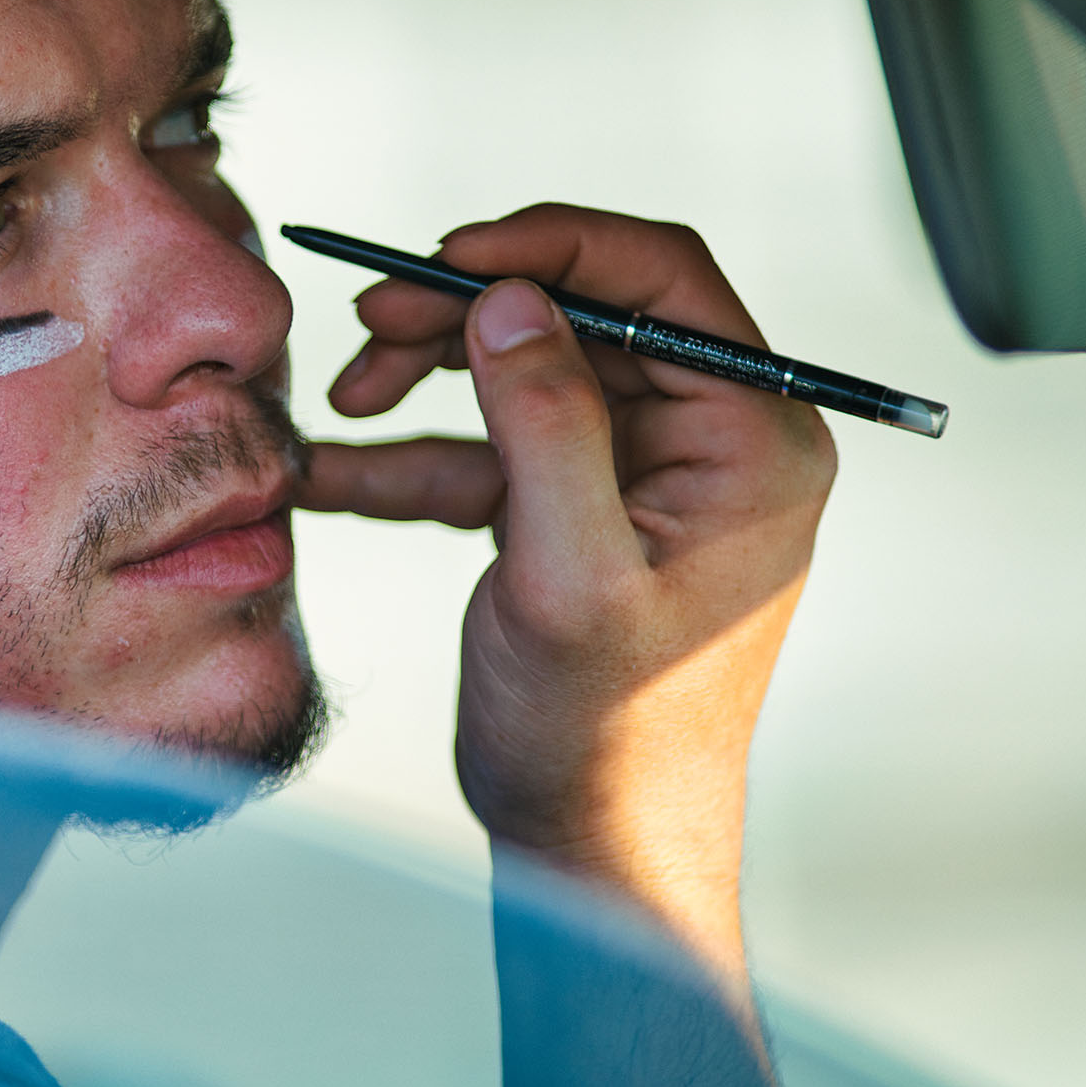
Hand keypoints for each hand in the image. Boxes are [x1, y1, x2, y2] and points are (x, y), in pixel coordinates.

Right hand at [296, 204, 834, 994]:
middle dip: (465, 313)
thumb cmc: (613, 734)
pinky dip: (411, 455)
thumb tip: (513, 299)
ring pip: (524, 372)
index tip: (451, 253)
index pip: (661, 281)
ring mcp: (641, 476)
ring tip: (343, 395)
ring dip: (427, 377)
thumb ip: (548, 424)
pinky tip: (332, 469)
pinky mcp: (578, 511)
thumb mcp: (570, 572)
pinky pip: (489, 451)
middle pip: (579, 316)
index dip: (553, 245)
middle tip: (372, 321)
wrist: (591, 842)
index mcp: (753, 441)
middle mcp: (709, 443)